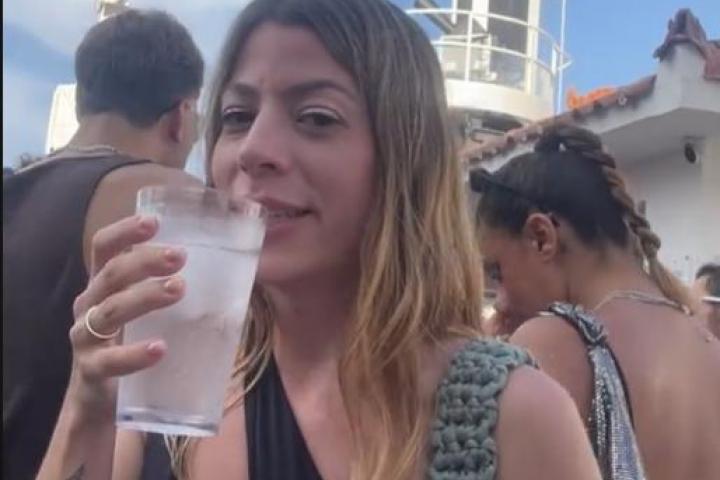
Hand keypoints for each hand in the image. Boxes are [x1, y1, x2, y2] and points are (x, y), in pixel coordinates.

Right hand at [66, 215, 185, 419]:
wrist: (100, 402)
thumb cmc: (130, 343)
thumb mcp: (144, 312)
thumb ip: (169, 289)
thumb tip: (231, 271)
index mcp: (102, 285)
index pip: (104, 247)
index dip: (125, 231)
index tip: (154, 222)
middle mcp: (88, 305)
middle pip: (112, 274)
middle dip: (145, 261)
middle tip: (180, 256)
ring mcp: (85, 338)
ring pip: (109, 311)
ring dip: (145, 297)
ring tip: (178, 289)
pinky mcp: (90, 371)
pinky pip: (110, 361)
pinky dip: (135, 354)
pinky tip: (160, 348)